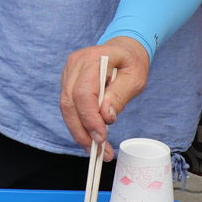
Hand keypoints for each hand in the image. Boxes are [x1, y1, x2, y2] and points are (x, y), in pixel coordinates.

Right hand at [58, 35, 150, 151]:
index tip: (101, 138)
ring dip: (78, 131)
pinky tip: (89, 136)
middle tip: (97, 152)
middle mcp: (75, 64)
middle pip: (69, 102)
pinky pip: (68, 106)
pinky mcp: (67, 81)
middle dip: (81, 130)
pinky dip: (78, 123)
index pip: (83, 93)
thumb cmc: (131, 62)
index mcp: (93, 59)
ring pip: (66, 107)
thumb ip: (120, 96)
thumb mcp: (135, 79)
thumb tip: (105, 117)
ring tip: (95, 149)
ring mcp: (68, 72)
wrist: (124, 49)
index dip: (89, 118)